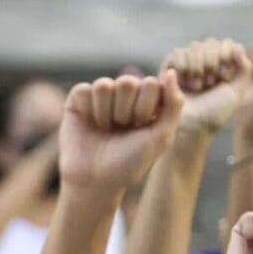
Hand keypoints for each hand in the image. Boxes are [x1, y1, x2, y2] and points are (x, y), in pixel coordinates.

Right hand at [58, 73, 183, 197]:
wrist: (94, 181)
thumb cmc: (129, 162)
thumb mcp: (161, 137)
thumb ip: (174, 104)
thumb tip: (171, 72)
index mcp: (147, 99)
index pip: (151, 84)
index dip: (145, 109)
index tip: (140, 129)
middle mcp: (125, 94)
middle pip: (127, 81)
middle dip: (124, 112)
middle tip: (120, 130)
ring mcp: (101, 96)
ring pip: (104, 85)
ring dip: (105, 113)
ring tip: (104, 129)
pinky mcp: (78, 100)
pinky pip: (83, 90)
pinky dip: (87, 111)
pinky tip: (88, 124)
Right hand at [163, 38, 251, 135]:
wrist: (191, 127)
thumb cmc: (214, 113)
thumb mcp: (238, 90)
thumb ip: (245, 67)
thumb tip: (235, 46)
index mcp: (222, 65)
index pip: (226, 44)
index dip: (225, 57)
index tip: (223, 78)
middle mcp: (204, 61)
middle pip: (210, 43)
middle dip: (211, 63)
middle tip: (208, 84)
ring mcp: (187, 64)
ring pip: (194, 46)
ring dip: (197, 66)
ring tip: (196, 87)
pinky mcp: (169, 69)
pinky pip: (177, 53)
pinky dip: (183, 66)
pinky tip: (184, 82)